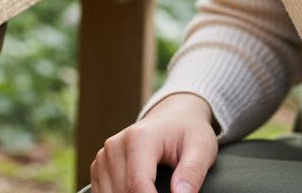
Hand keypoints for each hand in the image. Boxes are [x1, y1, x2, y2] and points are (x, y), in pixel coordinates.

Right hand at [89, 93, 217, 192]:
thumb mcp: (201, 148)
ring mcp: (105, 155)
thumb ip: (192, 172)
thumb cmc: (188, 132)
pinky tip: (137, 192)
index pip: (137, 186)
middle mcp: (116, 145)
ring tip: (157, 190)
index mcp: (139, 138)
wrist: (173, 117)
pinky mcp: (100, 165)